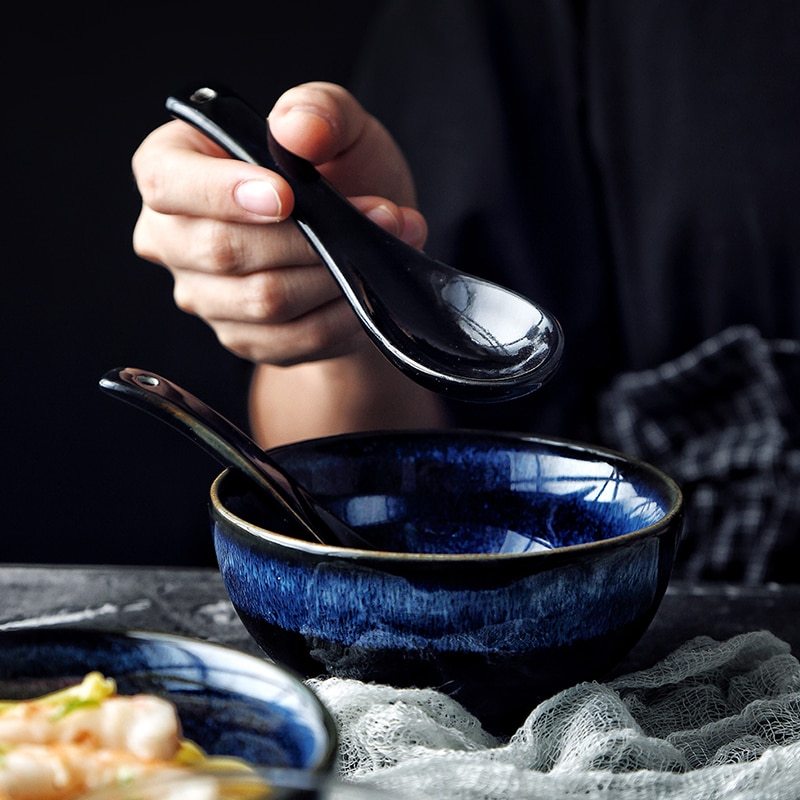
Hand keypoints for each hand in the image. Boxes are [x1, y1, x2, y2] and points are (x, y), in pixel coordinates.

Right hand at [131, 82, 427, 365]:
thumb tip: (297, 130)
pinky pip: (295, 337)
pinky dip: (343, 313)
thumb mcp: (339, 124)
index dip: (222, 192)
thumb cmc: (337, 172)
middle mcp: (174, 239)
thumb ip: (319, 110)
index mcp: (172, 168)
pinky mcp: (246, 339)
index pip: (166, 183)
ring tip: (386, 243)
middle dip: (307, 237)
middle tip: (377, 214)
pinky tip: (369, 287)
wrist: (361, 239)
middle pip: (221, 250)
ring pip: (264, 300)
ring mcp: (206, 298)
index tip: (286, 195)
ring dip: (335, 273)